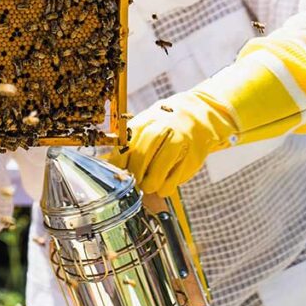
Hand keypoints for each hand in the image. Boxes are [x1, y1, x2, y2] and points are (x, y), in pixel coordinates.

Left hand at [109, 89, 236, 196]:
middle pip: (143, 155)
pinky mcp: (193, 155)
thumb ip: (129, 143)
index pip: (127, 143)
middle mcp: (162, 129)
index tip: (118, 174)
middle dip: (135, 174)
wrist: (196, 117)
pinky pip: (177, 176)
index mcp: (145, 121)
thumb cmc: (162, 126)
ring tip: (148, 187)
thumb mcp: (145, 126)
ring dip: (151, 183)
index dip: (120, 163)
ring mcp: (179, 141)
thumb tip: (109, 165)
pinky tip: (163, 188)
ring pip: (161, 166)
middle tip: (134, 183)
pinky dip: (167, 187)